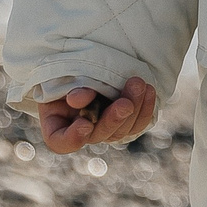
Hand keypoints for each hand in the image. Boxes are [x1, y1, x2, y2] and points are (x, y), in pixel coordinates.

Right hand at [36, 76, 157, 153]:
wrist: (84, 63)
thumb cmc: (66, 69)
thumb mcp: (61, 73)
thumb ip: (68, 86)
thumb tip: (81, 99)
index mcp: (57, 123)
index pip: (60, 142)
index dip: (72, 139)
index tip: (84, 124)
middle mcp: (81, 132)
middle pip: (98, 135)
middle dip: (113, 119)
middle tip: (125, 103)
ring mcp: (104, 129)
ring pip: (121, 131)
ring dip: (134, 108)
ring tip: (139, 84)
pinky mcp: (124, 122)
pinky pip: (136, 124)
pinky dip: (144, 108)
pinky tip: (149, 90)